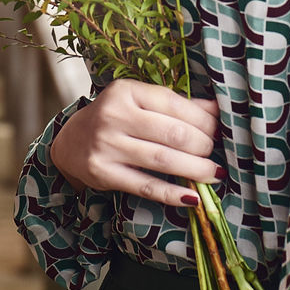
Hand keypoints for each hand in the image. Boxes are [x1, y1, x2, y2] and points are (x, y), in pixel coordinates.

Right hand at [50, 78, 222, 208]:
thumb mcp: (139, 102)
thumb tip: (217, 112)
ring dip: (195, 169)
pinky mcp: (103, 173)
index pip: (174, 104)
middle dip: (202, 145)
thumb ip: (176, 105)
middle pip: (172, 133)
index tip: (218, 130)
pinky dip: (173, 194)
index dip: (203, 120)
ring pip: (162, 160)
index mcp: (126, 91)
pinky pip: (146, 186)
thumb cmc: (115, 118)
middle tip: (214, 152)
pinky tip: (193, 197)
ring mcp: (107, 146)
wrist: (70, 140)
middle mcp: (114, 116)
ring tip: (214, 173)